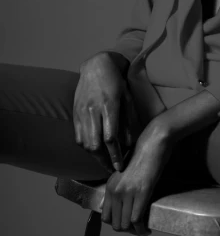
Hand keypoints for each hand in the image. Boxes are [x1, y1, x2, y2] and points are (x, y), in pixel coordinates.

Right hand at [73, 51, 139, 173]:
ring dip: (94, 157)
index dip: (115, 155)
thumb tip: (128, 144)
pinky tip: (94, 151)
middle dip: (104, 161)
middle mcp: (93, 110)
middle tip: (112, 169)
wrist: (97, 66)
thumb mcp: (128, 98)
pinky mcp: (75, 113)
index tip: (120, 166)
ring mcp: (82, 112)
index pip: (111, 138)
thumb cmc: (117, 81)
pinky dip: (85, 147)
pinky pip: (78, 136)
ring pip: (85, 143)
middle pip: (95, 145)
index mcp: (109, 106)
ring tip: (104, 163)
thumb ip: (128, 121)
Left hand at [101, 121, 171, 235]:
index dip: (116, 224)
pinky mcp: (141, 192)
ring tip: (143, 231)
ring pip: (125, 225)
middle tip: (137, 228)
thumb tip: (124, 204)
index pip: (105, 216)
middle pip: (115, 224)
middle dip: (126, 230)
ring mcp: (127, 192)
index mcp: (110, 186)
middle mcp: (115, 191)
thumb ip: (122, 187)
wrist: (154, 142)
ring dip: (134, 232)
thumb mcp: (127, 173)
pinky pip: (136, 219)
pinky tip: (147, 229)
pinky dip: (142, 228)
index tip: (127, 224)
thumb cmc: (144, 154)